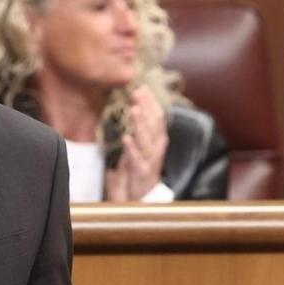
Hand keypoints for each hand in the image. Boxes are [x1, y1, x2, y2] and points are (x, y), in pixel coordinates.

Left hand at [103, 86, 169, 201]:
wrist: (144, 196)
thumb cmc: (141, 167)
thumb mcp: (141, 145)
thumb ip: (139, 127)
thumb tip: (136, 103)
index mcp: (157, 139)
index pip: (157, 116)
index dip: (150, 102)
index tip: (143, 87)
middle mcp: (157, 147)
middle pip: (154, 124)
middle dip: (146, 107)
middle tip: (138, 92)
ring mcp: (151, 160)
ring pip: (147, 139)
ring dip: (140, 123)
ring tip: (134, 109)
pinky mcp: (142, 173)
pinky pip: (137, 159)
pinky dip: (132, 149)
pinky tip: (126, 138)